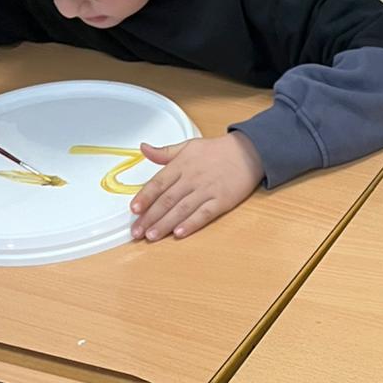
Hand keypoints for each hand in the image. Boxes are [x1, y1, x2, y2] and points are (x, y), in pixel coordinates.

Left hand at [130, 131, 263, 241]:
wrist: (248, 152)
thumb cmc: (217, 151)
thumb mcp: (188, 146)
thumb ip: (164, 152)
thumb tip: (143, 149)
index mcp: (181, 165)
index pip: (158, 183)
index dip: (144, 197)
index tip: (134, 210)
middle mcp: (191, 179)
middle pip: (167, 200)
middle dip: (150, 217)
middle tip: (137, 231)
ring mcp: (207, 191)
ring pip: (181, 209)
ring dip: (165, 224)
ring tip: (152, 236)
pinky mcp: (221, 202)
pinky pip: (203, 214)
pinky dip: (191, 224)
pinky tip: (179, 233)